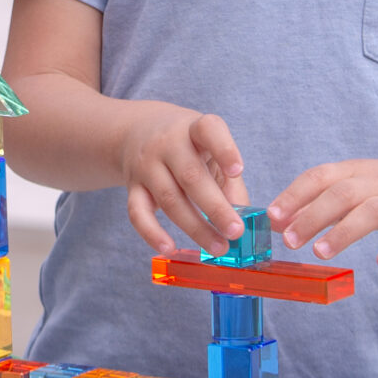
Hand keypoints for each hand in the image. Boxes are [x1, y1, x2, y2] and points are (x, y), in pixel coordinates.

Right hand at [114, 104, 251, 255]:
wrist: (138, 131)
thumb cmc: (188, 146)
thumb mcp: (212, 150)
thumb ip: (230, 182)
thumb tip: (245, 221)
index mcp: (195, 128)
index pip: (208, 130)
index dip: (224, 150)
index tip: (238, 171)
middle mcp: (168, 143)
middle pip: (191, 176)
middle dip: (216, 208)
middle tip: (236, 232)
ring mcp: (147, 165)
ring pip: (169, 199)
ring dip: (195, 228)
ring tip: (218, 248)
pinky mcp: (133, 186)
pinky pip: (137, 213)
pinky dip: (152, 233)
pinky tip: (169, 249)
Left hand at [269, 158, 377, 269]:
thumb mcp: (354, 189)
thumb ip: (317, 204)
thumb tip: (278, 221)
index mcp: (356, 171)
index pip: (320, 176)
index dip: (295, 194)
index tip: (272, 215)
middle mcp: (377, 182)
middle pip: (342, 193)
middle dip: (312, 216)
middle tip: (289, 240)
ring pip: (371, 211)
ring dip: (343, 232)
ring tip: (320, 252)